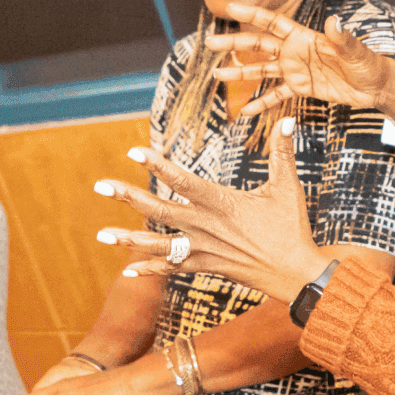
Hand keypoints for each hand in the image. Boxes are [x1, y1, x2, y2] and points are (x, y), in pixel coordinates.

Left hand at [94, 118, 331, 302]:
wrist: (294, 273)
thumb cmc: (291, 228)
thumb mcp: (287, 187)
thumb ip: (282, 153)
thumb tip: (287, 121)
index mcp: (220, 202)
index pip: (182, 180)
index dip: (156, 165)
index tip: (133, 151)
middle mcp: (205, 226)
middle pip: (158, 210)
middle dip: (127, 197)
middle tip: (100, 186)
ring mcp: (203, 249)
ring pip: (158, 244)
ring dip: (128, 240)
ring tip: (101, 235)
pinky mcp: (206, 267)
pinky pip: (172, 269)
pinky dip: (150, 270)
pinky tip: (128, 271)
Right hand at [205, 2, 394, 119]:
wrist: (375, 86)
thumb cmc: (368, 64)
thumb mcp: (356, 51)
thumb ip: (343, 38)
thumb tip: (336, 21)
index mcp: (305, 37)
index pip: (273, 22)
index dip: (252, 15)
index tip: (230, 8)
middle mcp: (295, 52)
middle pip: (259, 45)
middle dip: (235, 44)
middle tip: (211, 43)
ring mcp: (296, 71)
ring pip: (262, 70)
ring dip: (240, 72)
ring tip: (217, 75)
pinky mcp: (301, 89)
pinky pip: (276, 96)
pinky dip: (261, 104)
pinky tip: (245, 112)